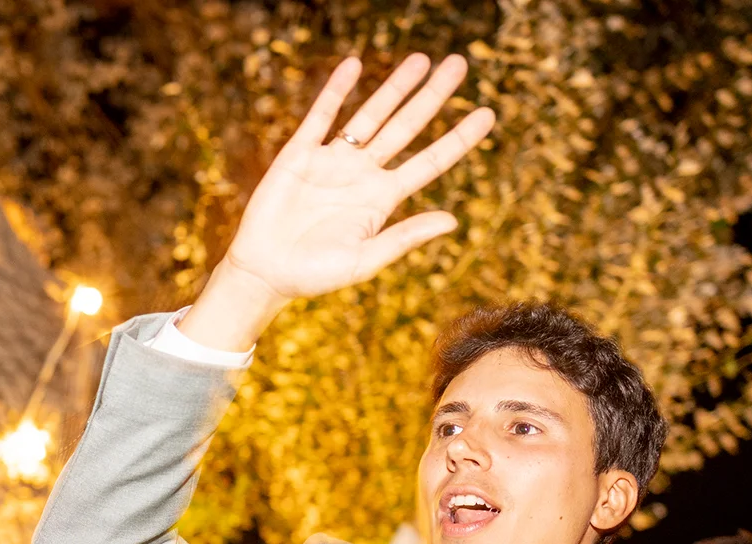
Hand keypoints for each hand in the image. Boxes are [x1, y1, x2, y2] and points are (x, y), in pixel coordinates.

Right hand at [180, 53, 494, 349]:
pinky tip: (353, 66)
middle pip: (406, 127)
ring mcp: (332, 161)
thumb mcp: (364, 260)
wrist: (263, 272)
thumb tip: (452, 220)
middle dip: (432, 97)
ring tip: (422, 60)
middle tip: (460, 64)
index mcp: (382, 199)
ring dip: (394, 87)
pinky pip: (321, 116)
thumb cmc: (313, 275)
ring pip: (371, 115)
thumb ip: (405, 237)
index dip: (458, 138)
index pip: (429, 161)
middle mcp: (362, 174)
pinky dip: (336, 91)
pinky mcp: (299, 155)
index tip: (488, 114)